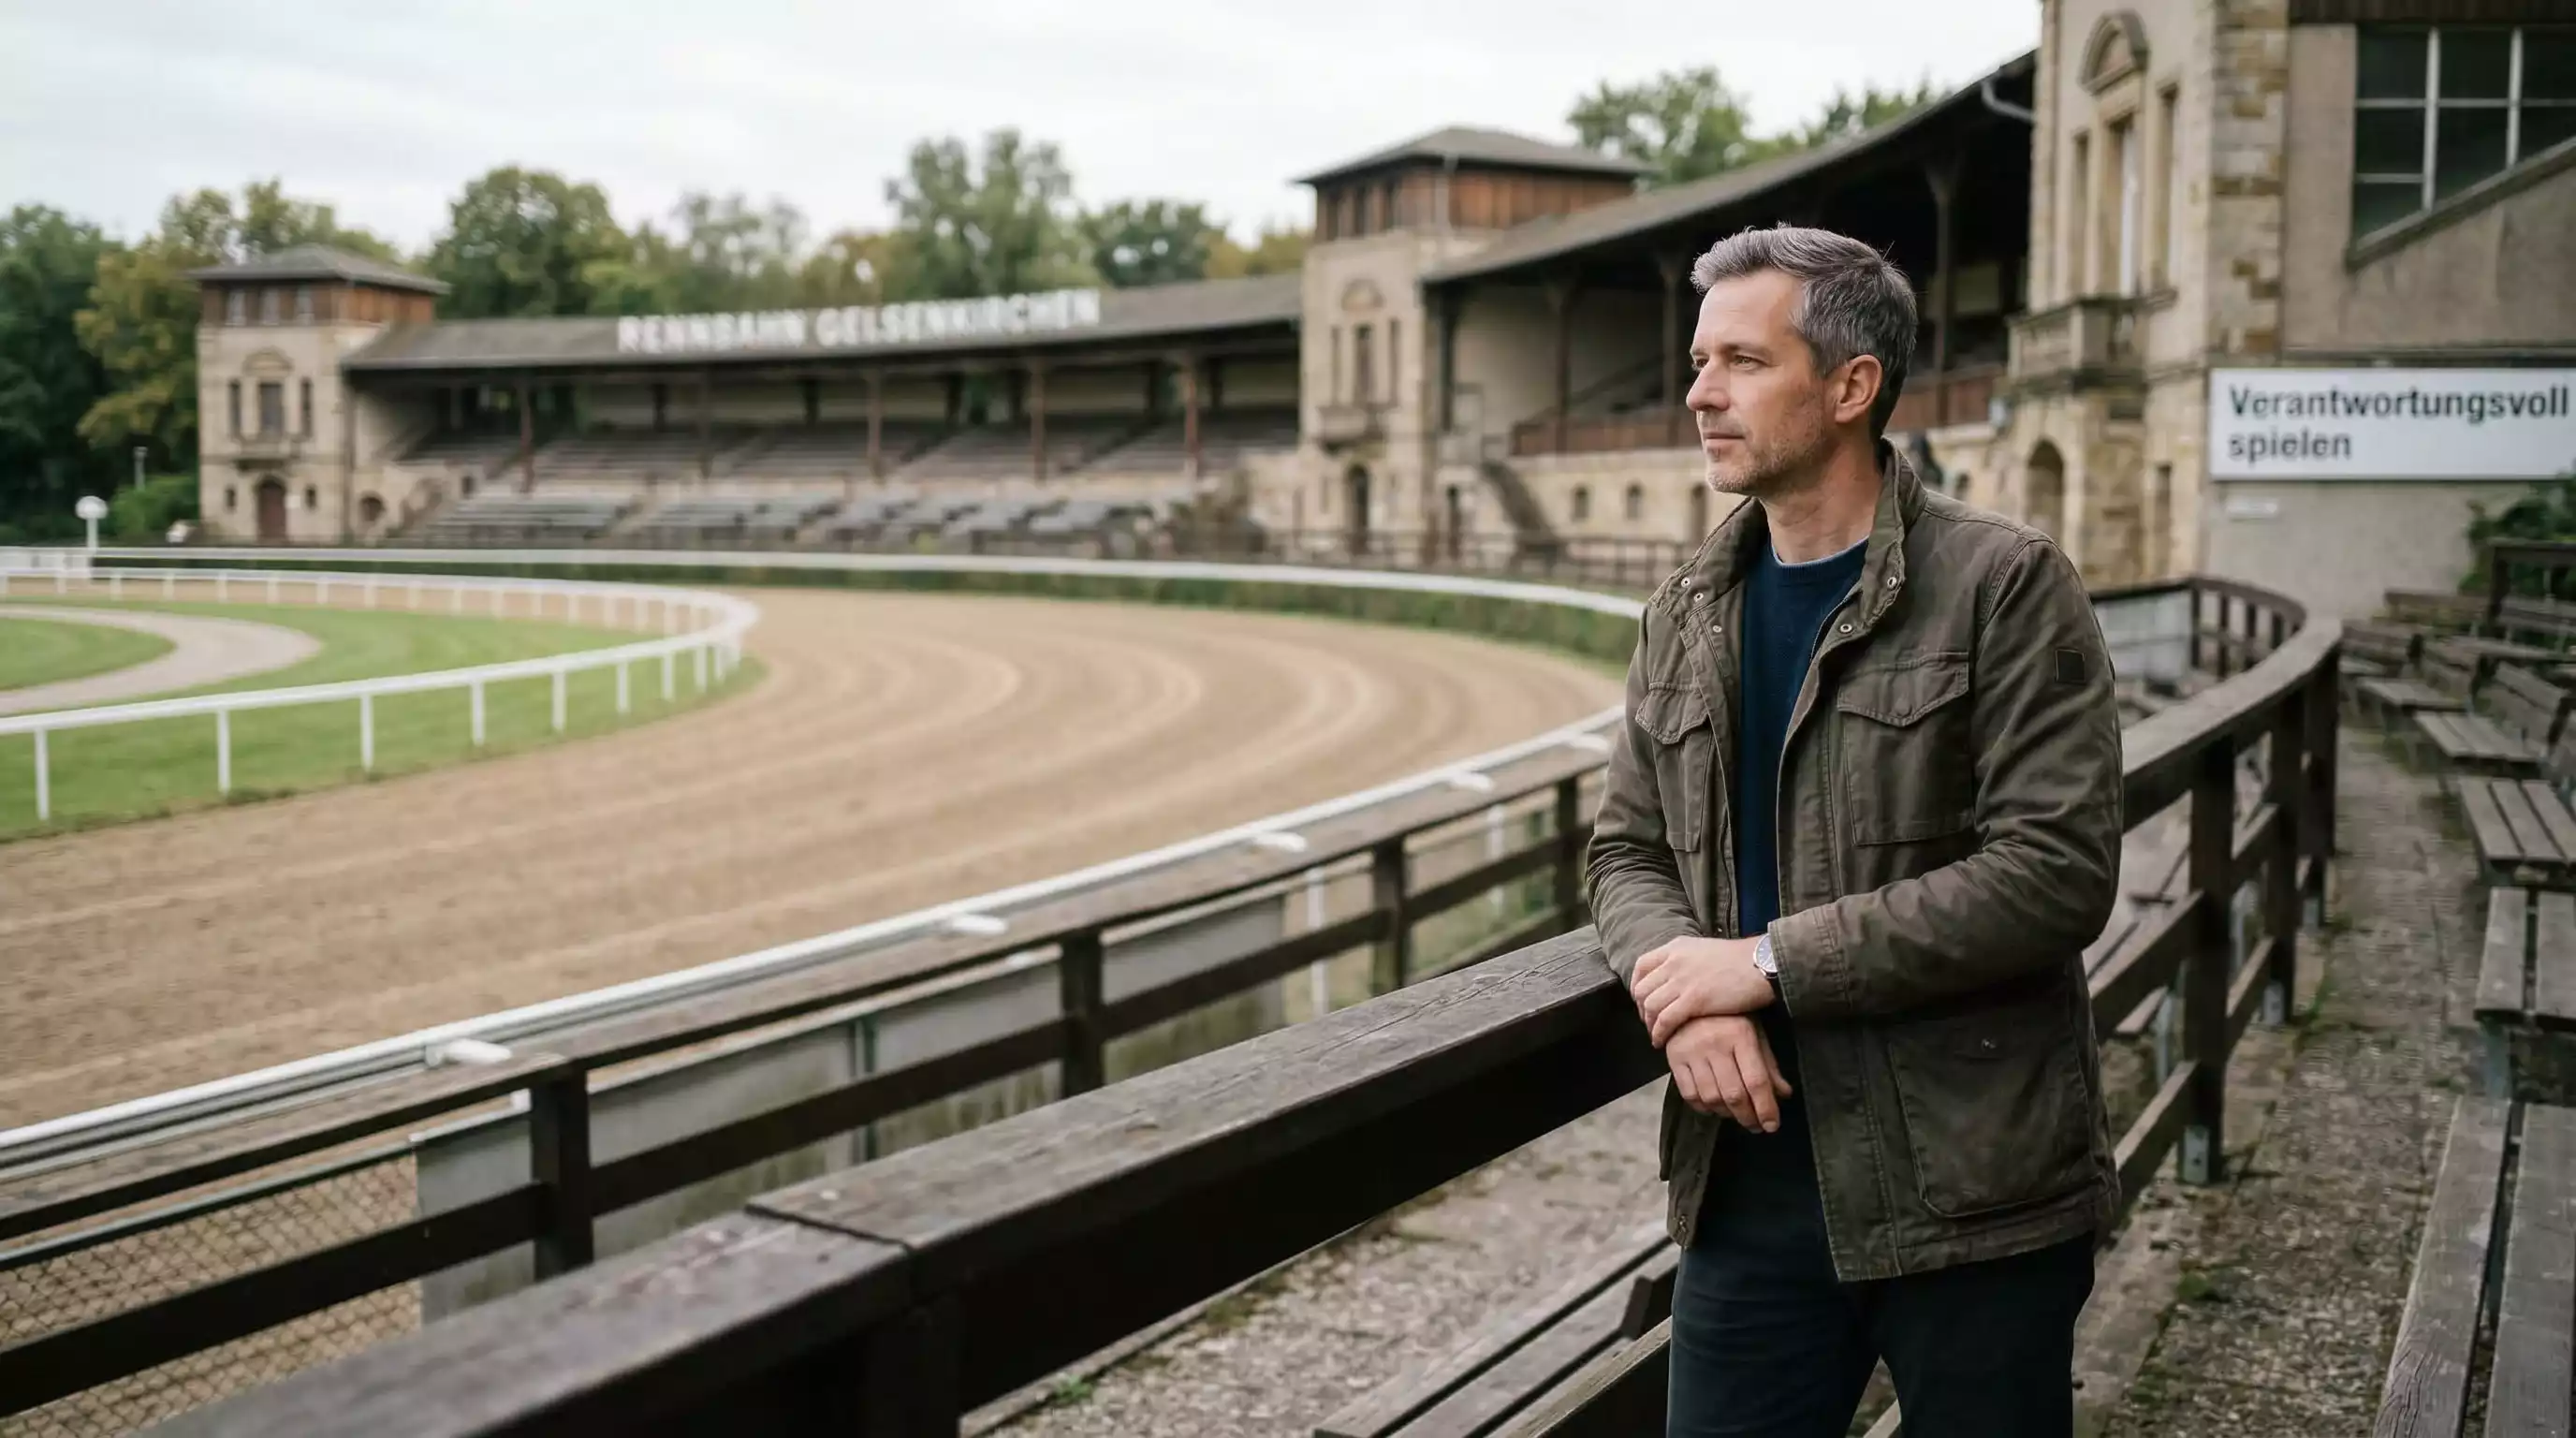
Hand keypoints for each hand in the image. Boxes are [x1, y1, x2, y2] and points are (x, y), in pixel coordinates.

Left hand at [1631, 935, 1772, 1046]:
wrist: (1762, 964)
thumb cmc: (1742, 960)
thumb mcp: (1706, 951)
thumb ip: (1688, 961)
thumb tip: (1679, 977)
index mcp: (1676, 947)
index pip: (1642, 966)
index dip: (1638, 986)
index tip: (1643, 1001)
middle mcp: (1674, 962)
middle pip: (1642, 989)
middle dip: (1642, 1009)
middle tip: (1650, 1022)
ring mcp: (1682, 980)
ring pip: (1650, 1006)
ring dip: (1649, 1024)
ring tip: (1656, 1035)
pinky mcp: (1693, 1000)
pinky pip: (1664, 1020)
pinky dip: (1659, 1033)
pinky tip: (1661, 1041)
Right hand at [1666, 1015, 1792, 1130]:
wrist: (1690, 1002)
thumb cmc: (1729, 1019)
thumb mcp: (1754, 1034)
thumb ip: (1768, 1065)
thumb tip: (1783, 1095)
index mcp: (1741, 1035)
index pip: (1756, 1081)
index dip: (1766, 1108)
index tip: (1772, 1125)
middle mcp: (1715, 1043)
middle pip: (1734, 1094)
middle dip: (1748, 1117)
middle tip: (1756, 1127)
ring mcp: (1692, 1051)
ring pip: (1711, 1098)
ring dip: (1727, 1115)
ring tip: (1737, 1116)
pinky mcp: (1674, 1058)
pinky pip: (1689, 1094)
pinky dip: (1704, 1108)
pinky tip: (1715, 1108)